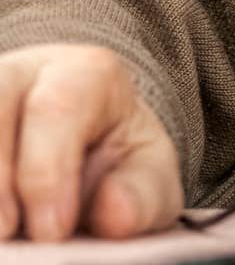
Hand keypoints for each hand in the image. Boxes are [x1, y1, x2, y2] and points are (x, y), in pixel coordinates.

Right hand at [0, 44, 181, 240]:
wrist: (87, 156)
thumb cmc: (116, 166)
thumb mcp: (146, 178)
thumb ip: (141, 195)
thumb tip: (113, 214)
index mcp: (85, 74)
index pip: (56, 107)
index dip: (45, 173)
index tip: (51, 233)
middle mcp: (19, 72)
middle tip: (7, 237)